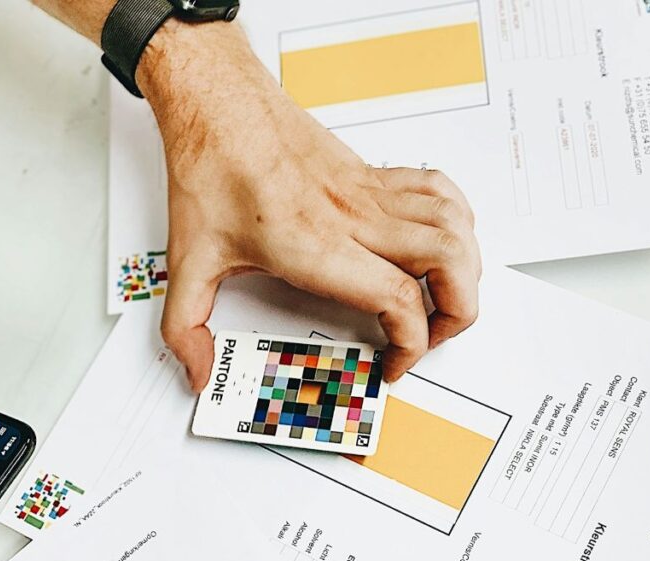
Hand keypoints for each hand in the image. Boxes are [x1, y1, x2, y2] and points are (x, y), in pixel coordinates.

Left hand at [137, 21, 481, 390]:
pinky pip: (438, 191)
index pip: (398, 299)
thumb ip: (185, 326)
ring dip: (465, 269)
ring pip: (454, 224)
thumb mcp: (187, 259)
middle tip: (428, 338)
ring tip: (442, 299)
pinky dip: (456, 220)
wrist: (216, 102)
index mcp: (314, 245)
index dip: (411, 345)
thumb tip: (195, 370)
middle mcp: (352, 216)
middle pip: (448, 262)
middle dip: (456, 314)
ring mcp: (367, 190)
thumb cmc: (209, 168)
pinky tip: (438, 242)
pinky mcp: (369, 172)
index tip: (392, 363)